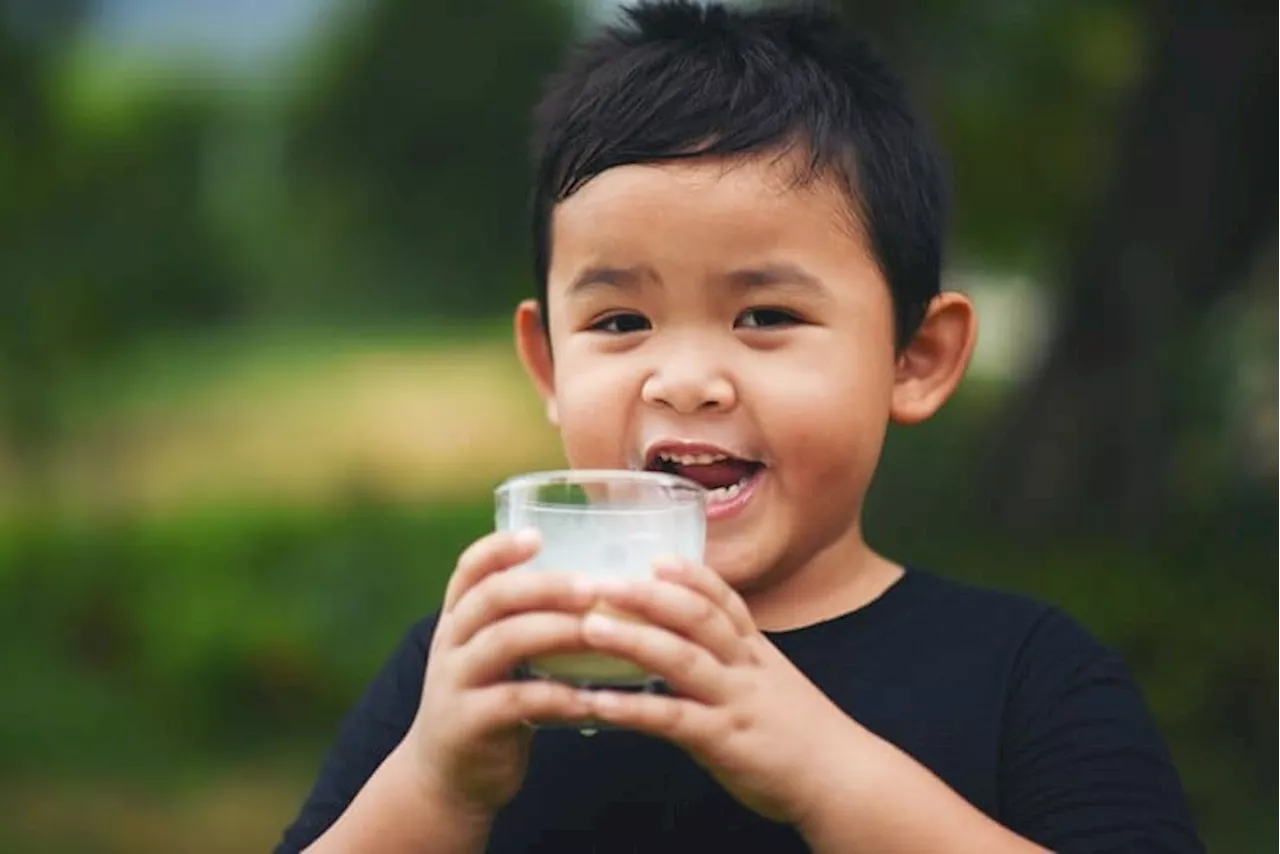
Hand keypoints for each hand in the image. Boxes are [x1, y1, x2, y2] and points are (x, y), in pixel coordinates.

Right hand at [405, 529, 598, 819]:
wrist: (444, 778)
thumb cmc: (487, 701)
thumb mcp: (491, 655)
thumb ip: (523, 621)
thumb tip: (596, 584)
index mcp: (458, 619)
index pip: (470, 569)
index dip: (501, 548)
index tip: (538, 535)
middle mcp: (451, 643)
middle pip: (492, 597)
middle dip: (545, 586)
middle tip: (592, 587)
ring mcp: (455, 683)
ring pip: (503, 642)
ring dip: (556, 631)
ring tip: (600, 631)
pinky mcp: (468, 725)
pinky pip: (515, 702)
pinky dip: (557, 696)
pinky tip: (590, 697)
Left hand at [577, 556, 864, 824]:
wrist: (842, 779)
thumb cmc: (798, 732)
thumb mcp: (771, 680)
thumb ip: (733, 659)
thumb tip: (685, 642)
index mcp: (756, 649)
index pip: (725, 599)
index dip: (691, 575)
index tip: (656, 556)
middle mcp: (746, 665)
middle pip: (698, 616)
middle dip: (649, 595)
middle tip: (602, 582)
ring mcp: (736, 700)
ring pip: (683, 658)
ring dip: (633, 639)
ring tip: (588, 627)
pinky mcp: (724, 740)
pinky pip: (674, 719)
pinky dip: (634, 708)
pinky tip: (598, 703)